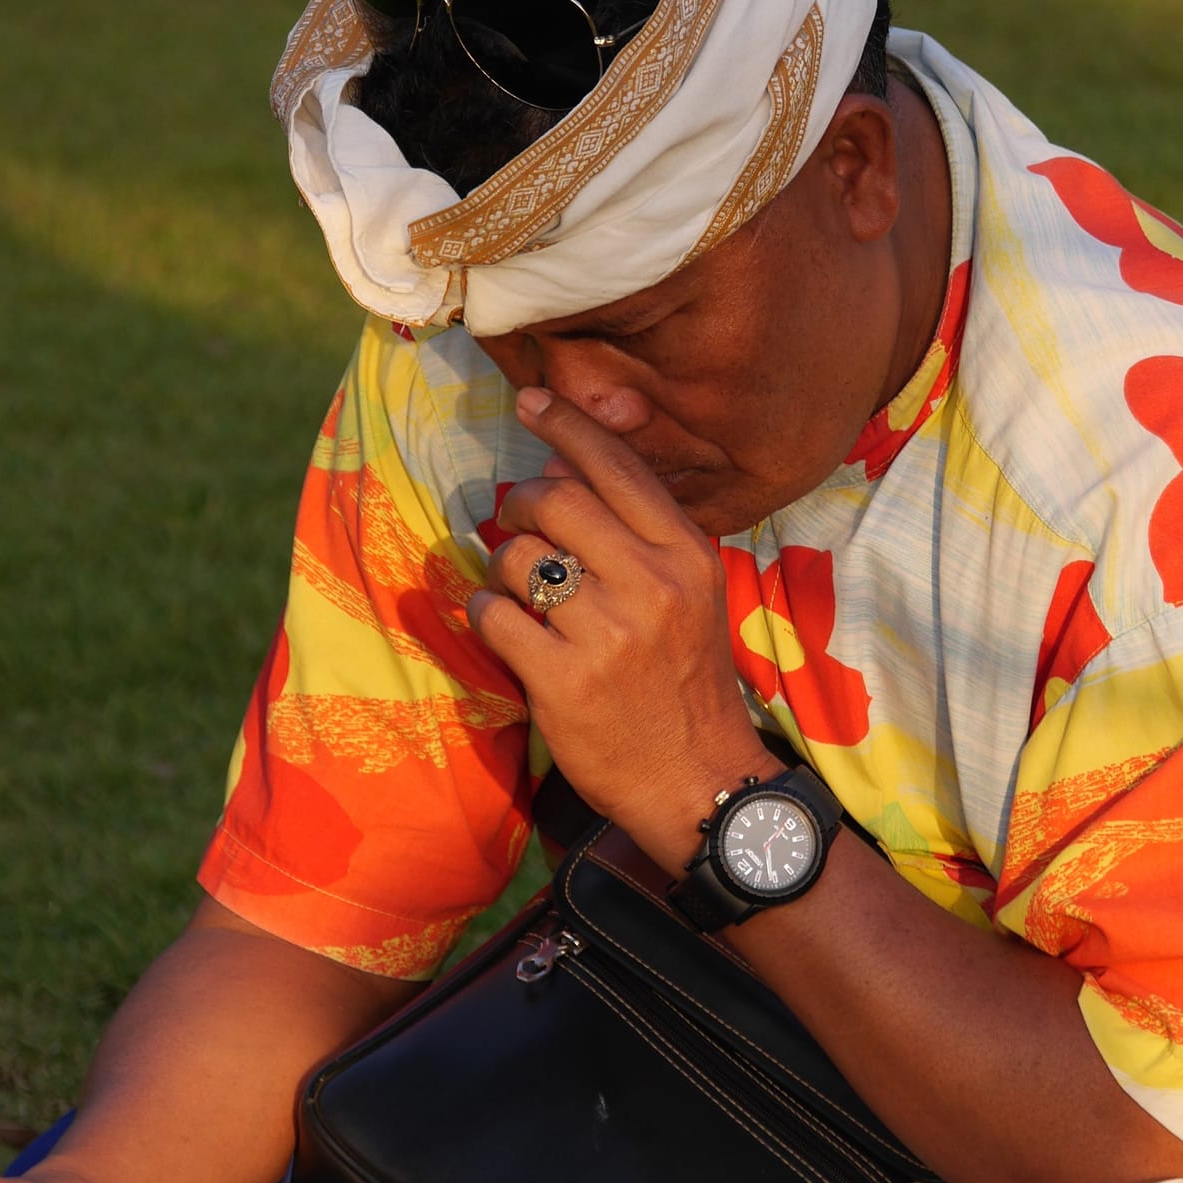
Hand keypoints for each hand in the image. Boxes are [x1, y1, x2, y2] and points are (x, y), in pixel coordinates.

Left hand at [466, 389, 768, 868]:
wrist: (698, 780)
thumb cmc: (687, 683)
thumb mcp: (690, 595)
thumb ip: (640, 533)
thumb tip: (563, 463)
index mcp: (687, 556)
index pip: (619, 468)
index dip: (568, 427)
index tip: (531, 403)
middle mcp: (651, 585)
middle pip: (555, 500)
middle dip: (522, 503)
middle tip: (518, 522)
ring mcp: (606, 634)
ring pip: (518, 558)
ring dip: (502, 568)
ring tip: (520, 594)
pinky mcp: (562, 681)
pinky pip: (493, 617)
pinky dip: (485, 616)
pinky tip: (505, 630)